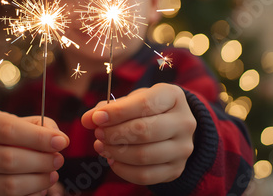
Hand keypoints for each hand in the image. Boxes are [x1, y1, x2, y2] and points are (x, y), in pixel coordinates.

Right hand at [0, 109, 68, 195]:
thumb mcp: (8, 121)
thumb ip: (36, 125)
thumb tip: (59, 139)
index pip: (7, 130)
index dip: (38, 138)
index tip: (61, 141)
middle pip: (8, 159)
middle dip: (40, 161)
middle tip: (58, 159)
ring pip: (7, 185)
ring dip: (37, 181)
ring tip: (52, 174)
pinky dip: (28, 194)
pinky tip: (39, 187)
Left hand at [81, 83, 195, 185]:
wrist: (173, 127)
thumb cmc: (147, 109)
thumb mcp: (131, 101)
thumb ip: (108, 108)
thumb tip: (87, 119)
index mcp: (173, 97)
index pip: (145, 104)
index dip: (117, 112)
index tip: (96, 118)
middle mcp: (184, 122)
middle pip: (144, 131)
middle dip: (114, 134)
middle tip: (98, 133)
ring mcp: (183, 148)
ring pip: (143, 155)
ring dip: (115, 152)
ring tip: (101, 146)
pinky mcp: (176, 169)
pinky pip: (146, 176)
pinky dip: (123, 170)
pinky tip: (112, 160)